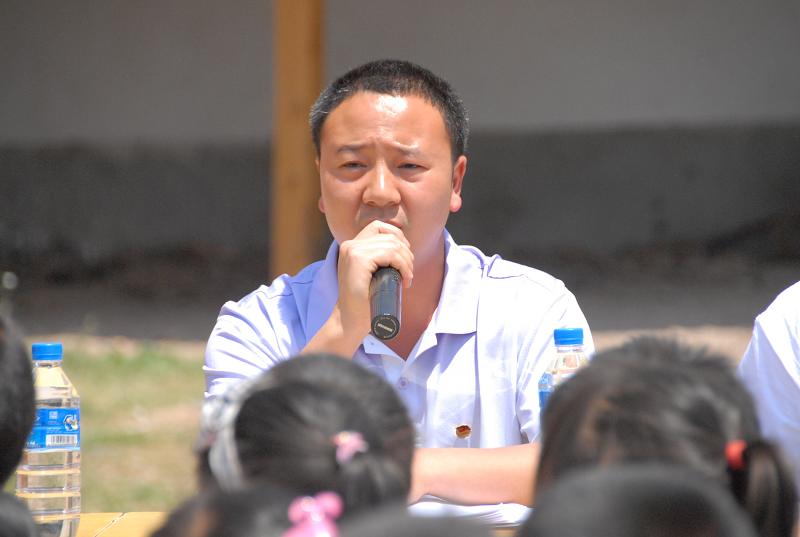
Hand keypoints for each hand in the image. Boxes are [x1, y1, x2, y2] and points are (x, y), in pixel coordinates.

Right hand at [336, 221, 413, 338]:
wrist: (350, 320)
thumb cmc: (364, 301)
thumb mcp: (370, 273)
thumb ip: (378, 258)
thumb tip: (404, 247)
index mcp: (352, 246)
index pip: (380, 227)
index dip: (398, 238)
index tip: (404, 259)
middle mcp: (350, 245)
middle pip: (390, 235)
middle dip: (406, 253)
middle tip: (408, 274)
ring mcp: (353, 251)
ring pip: (393, 245)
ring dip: (407, 261)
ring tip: (407, 278)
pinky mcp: (358, 260)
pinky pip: (390, 254)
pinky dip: (403, 265)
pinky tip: (405, 279)